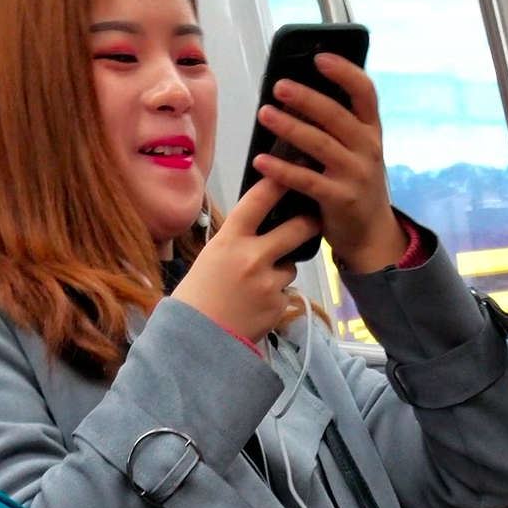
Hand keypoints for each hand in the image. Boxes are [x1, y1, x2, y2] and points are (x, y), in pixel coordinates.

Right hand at [172, 177, 320, 342]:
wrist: (195, 339)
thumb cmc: (198, 296)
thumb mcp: (212, 257)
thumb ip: (238, 240)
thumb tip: (263, 224)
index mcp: (229, 240)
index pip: (259, 200)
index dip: (279, 182)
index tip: (294, 169)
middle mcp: (251, 258)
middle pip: (296, 230)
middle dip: (308, 224)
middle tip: (312, 220)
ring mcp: (267, 283)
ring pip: (290, 267)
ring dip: (281, 271)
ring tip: (255, 285)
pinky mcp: (277, 306)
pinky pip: (284, 294)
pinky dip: (274, 298)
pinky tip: (254, 306)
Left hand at [253, 56, 404, 273]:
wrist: (372, 234)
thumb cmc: (356, 185)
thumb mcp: (357, 152)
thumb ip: (338, 127)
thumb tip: (299, 95)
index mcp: (372, 131)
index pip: (365, 92)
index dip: (344, 72)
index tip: (320, 58)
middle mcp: (368, 149)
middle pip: (336, 115)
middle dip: (306, 98)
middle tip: (278, 86)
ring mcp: (355, 175)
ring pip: (319, 145)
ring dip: (289, 127)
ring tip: (264, 114)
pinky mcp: (340, 199)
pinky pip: (307, 181)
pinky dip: (282, 170)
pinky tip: (261, 161)